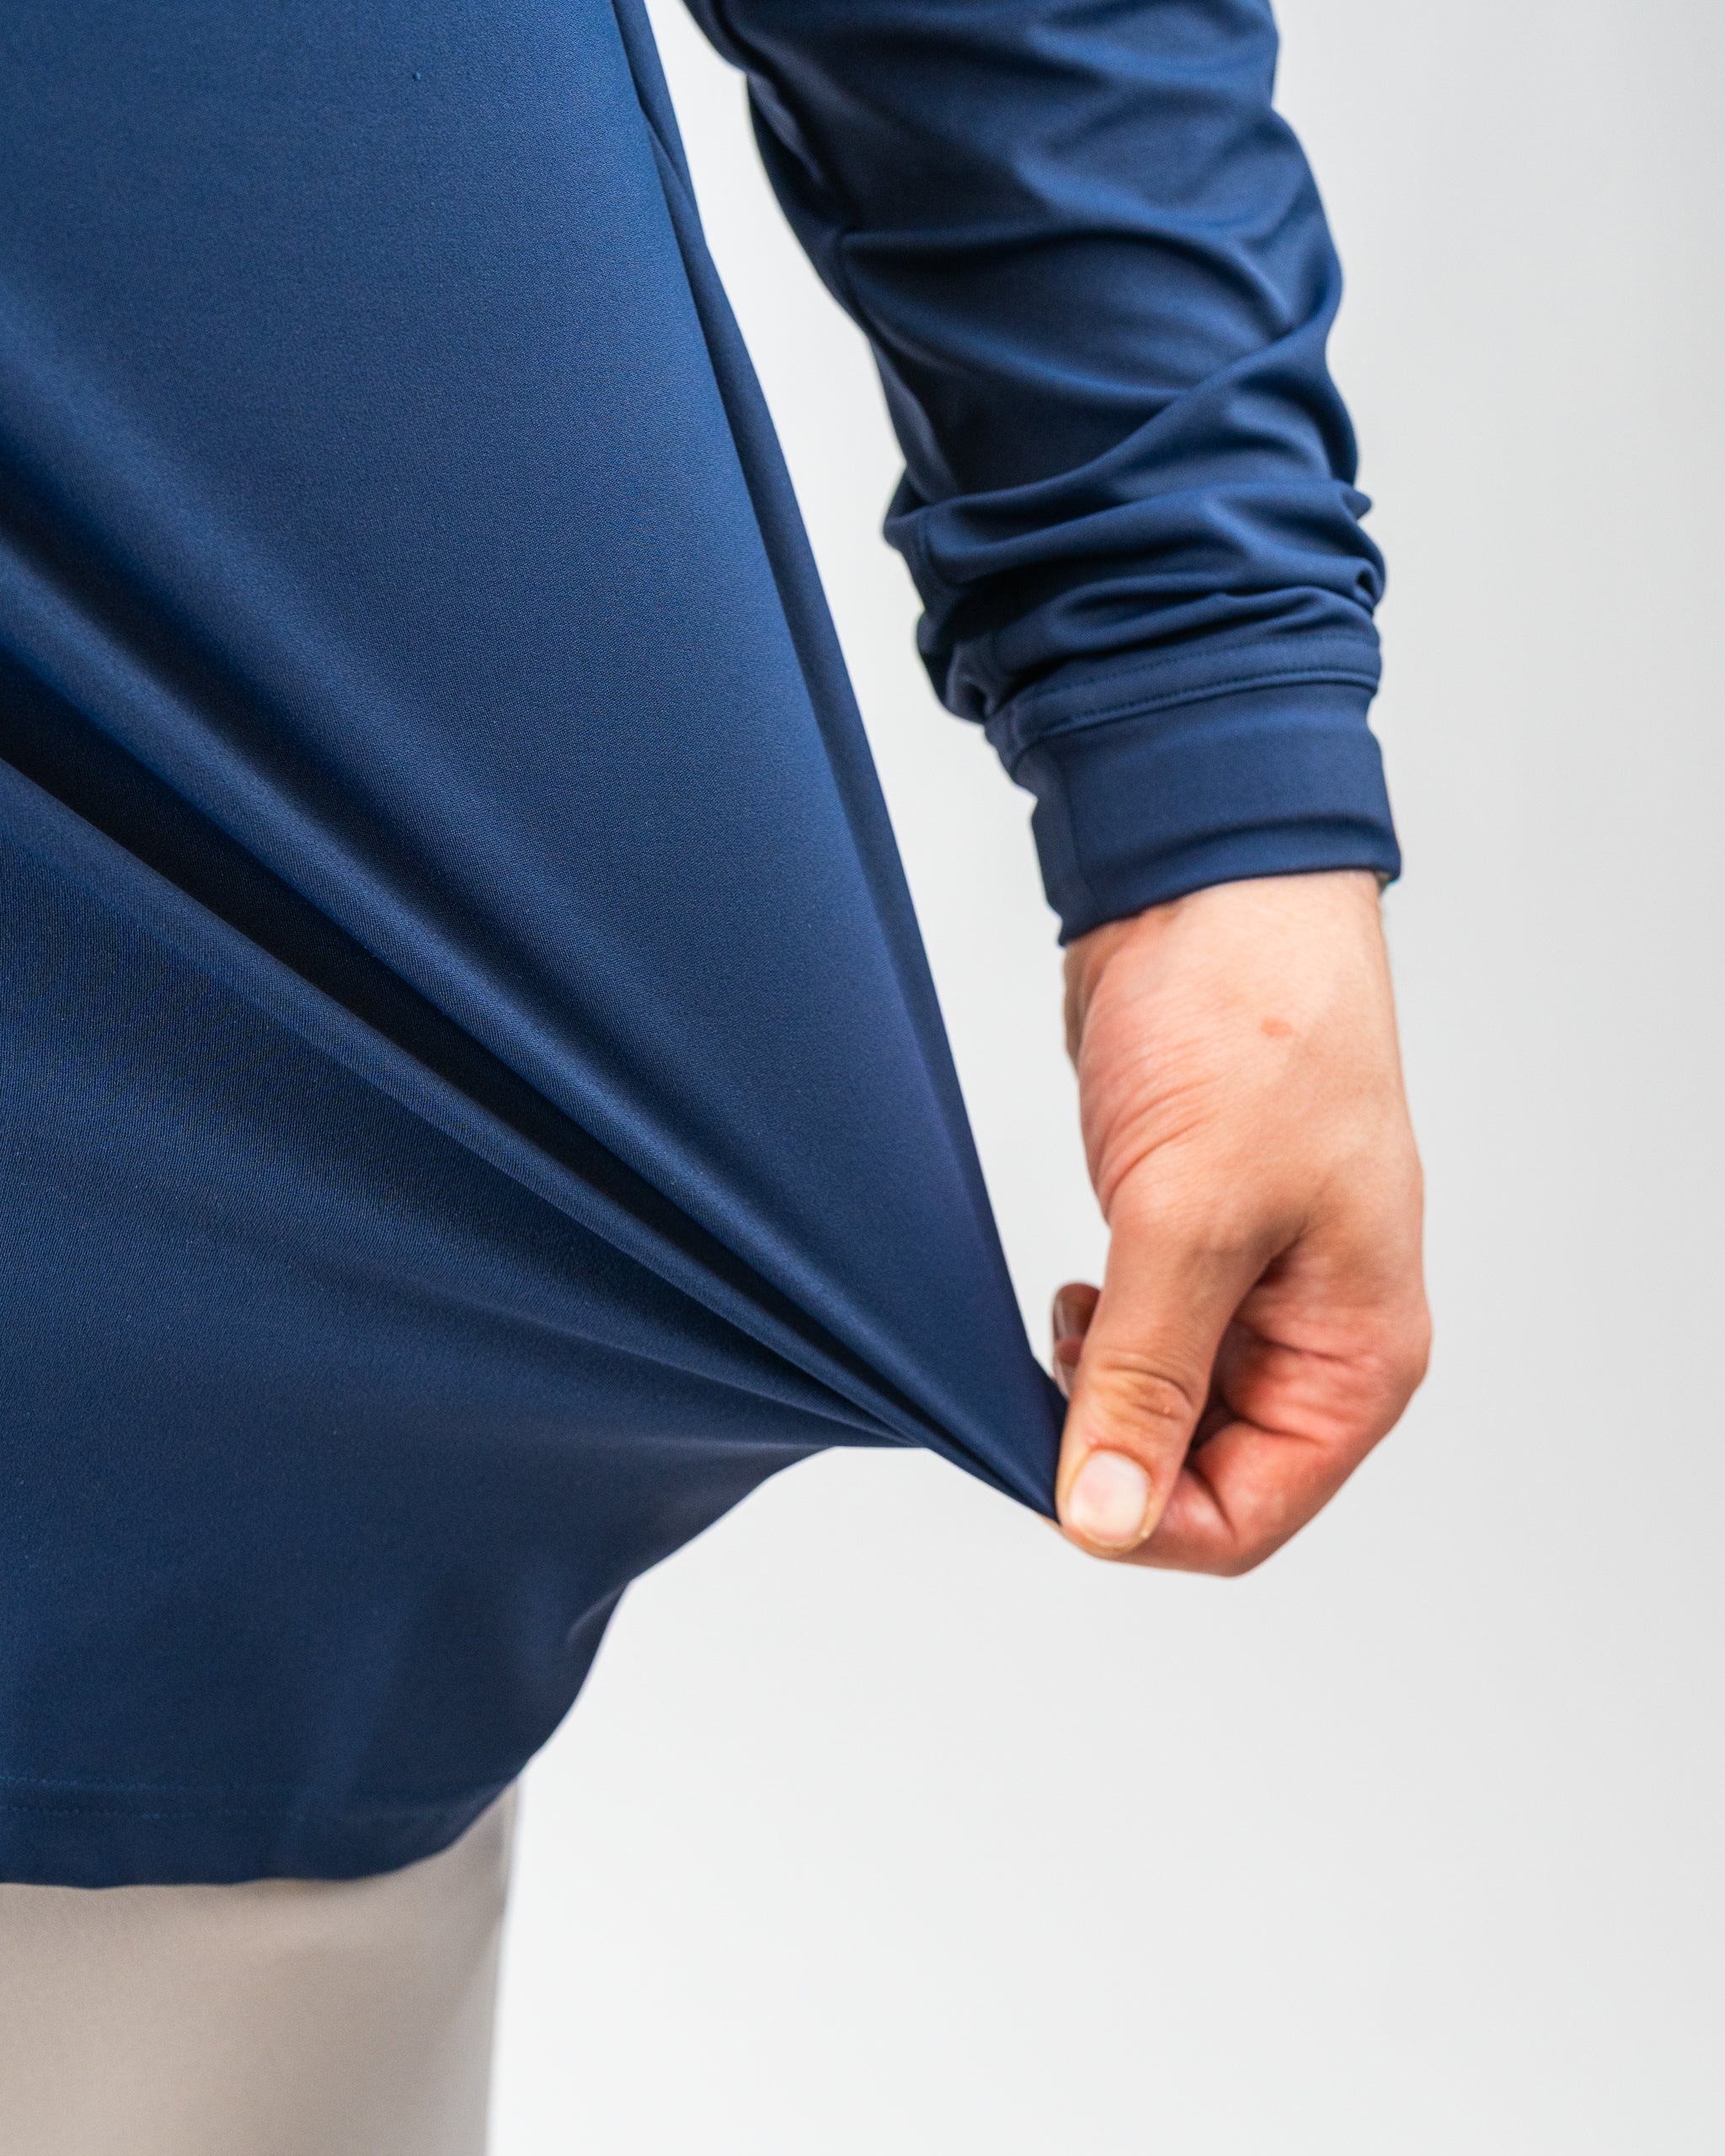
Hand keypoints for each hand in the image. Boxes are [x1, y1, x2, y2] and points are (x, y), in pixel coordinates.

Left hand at [1051, 871, 1428, 1572]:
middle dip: (1112, 1449)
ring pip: (1165, 1413)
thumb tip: (1104, 1517)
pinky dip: (1094, 1339)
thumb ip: (1148, 1380)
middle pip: (1204, 1477)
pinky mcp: (1197, 1245)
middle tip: (1038, 1380)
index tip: (1046, 1463)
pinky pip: (1144, 1343)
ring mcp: (1256, 1294)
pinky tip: (1070, 1291)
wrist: (1211, 893)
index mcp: (1356, 1357)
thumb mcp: (1193, 1220)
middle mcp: (1316, 1341)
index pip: (1246, 1517)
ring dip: (1097, 1392)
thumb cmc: (1252, 1029)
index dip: (1139, 1515)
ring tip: (1064, 1316)